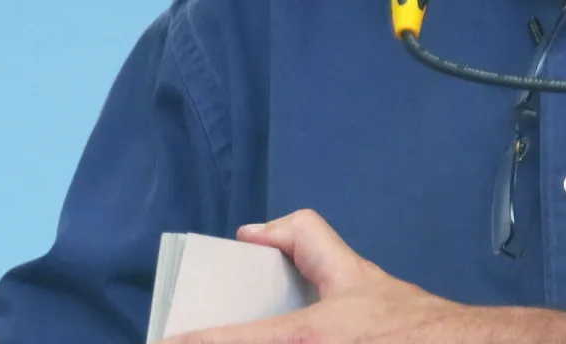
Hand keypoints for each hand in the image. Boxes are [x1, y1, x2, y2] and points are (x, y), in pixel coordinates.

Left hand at [173, 210, 543, 343]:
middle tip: (191, 336)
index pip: (227, 341)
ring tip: (219, 336)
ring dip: (240, 342)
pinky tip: (285, 340)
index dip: (187, 343)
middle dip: (210, 341)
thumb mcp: (354, 273)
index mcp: (303, 337)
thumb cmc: (406, 323)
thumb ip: (306, 242)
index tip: (160, 340)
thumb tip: (252, 233)